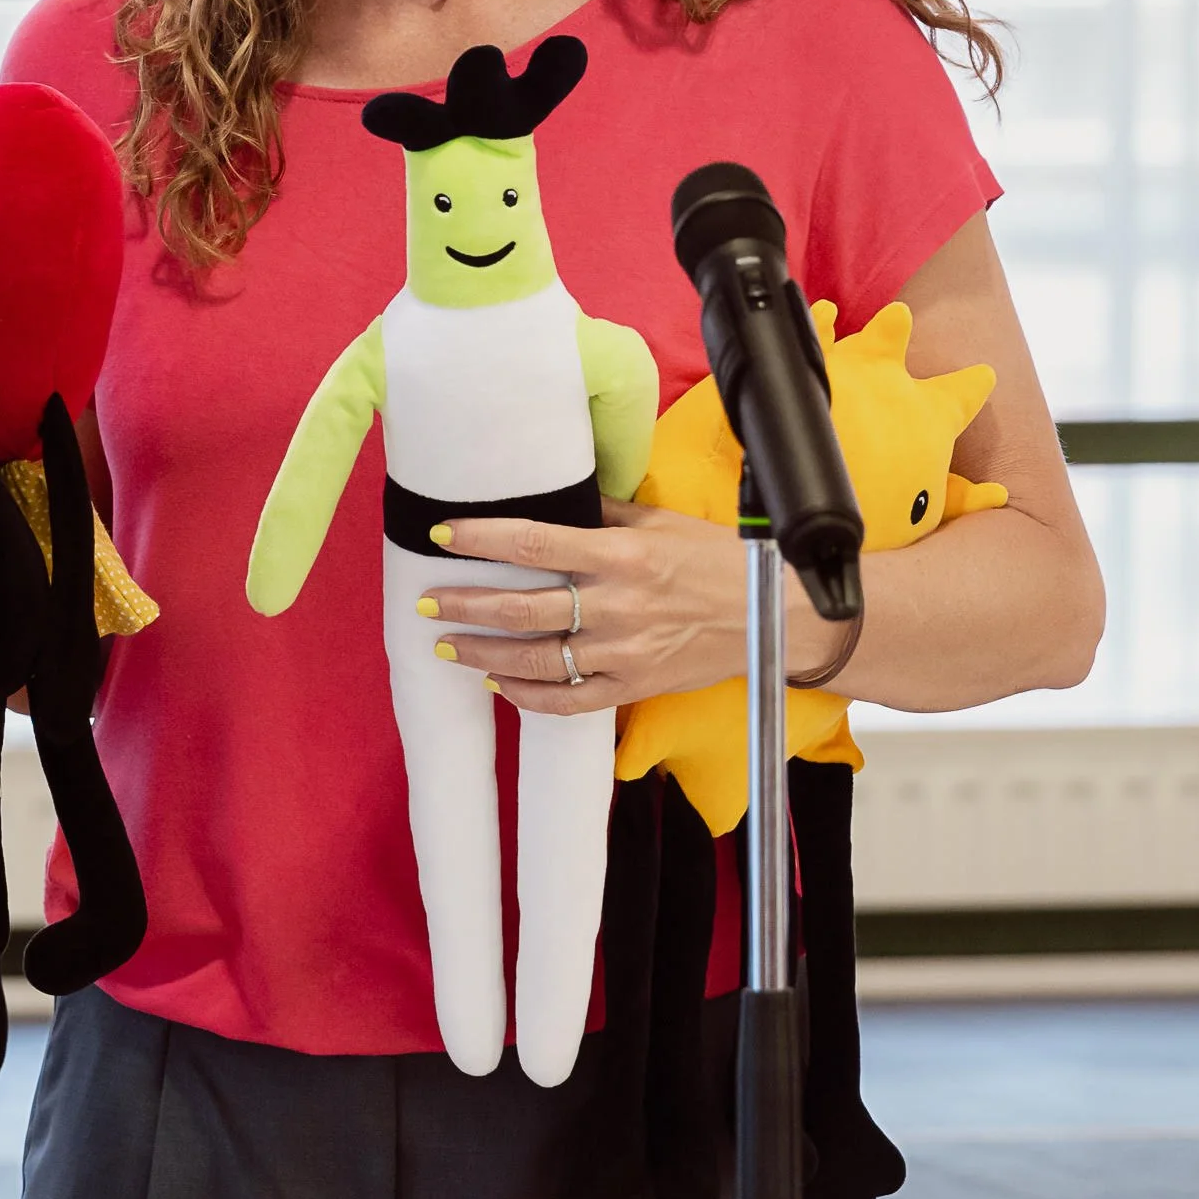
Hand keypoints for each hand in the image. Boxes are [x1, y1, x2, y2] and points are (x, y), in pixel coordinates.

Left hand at [418, 501, 836, 716]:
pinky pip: (569, 701)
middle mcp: (618, 606)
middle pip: (523, 608)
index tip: (442, 535)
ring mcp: (625, 653)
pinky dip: (528, 696)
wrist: (771, 618)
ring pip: (537, 660)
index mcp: (622, 556)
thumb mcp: (660, 524)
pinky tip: (499, 683)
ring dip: (483, 653)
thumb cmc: (716, 562)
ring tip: (448, 644)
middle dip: (465, 604)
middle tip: (427, 601)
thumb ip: (603, 515)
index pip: (535, 543)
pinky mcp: (634, 688)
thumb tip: (555, 497)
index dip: (481, 539)